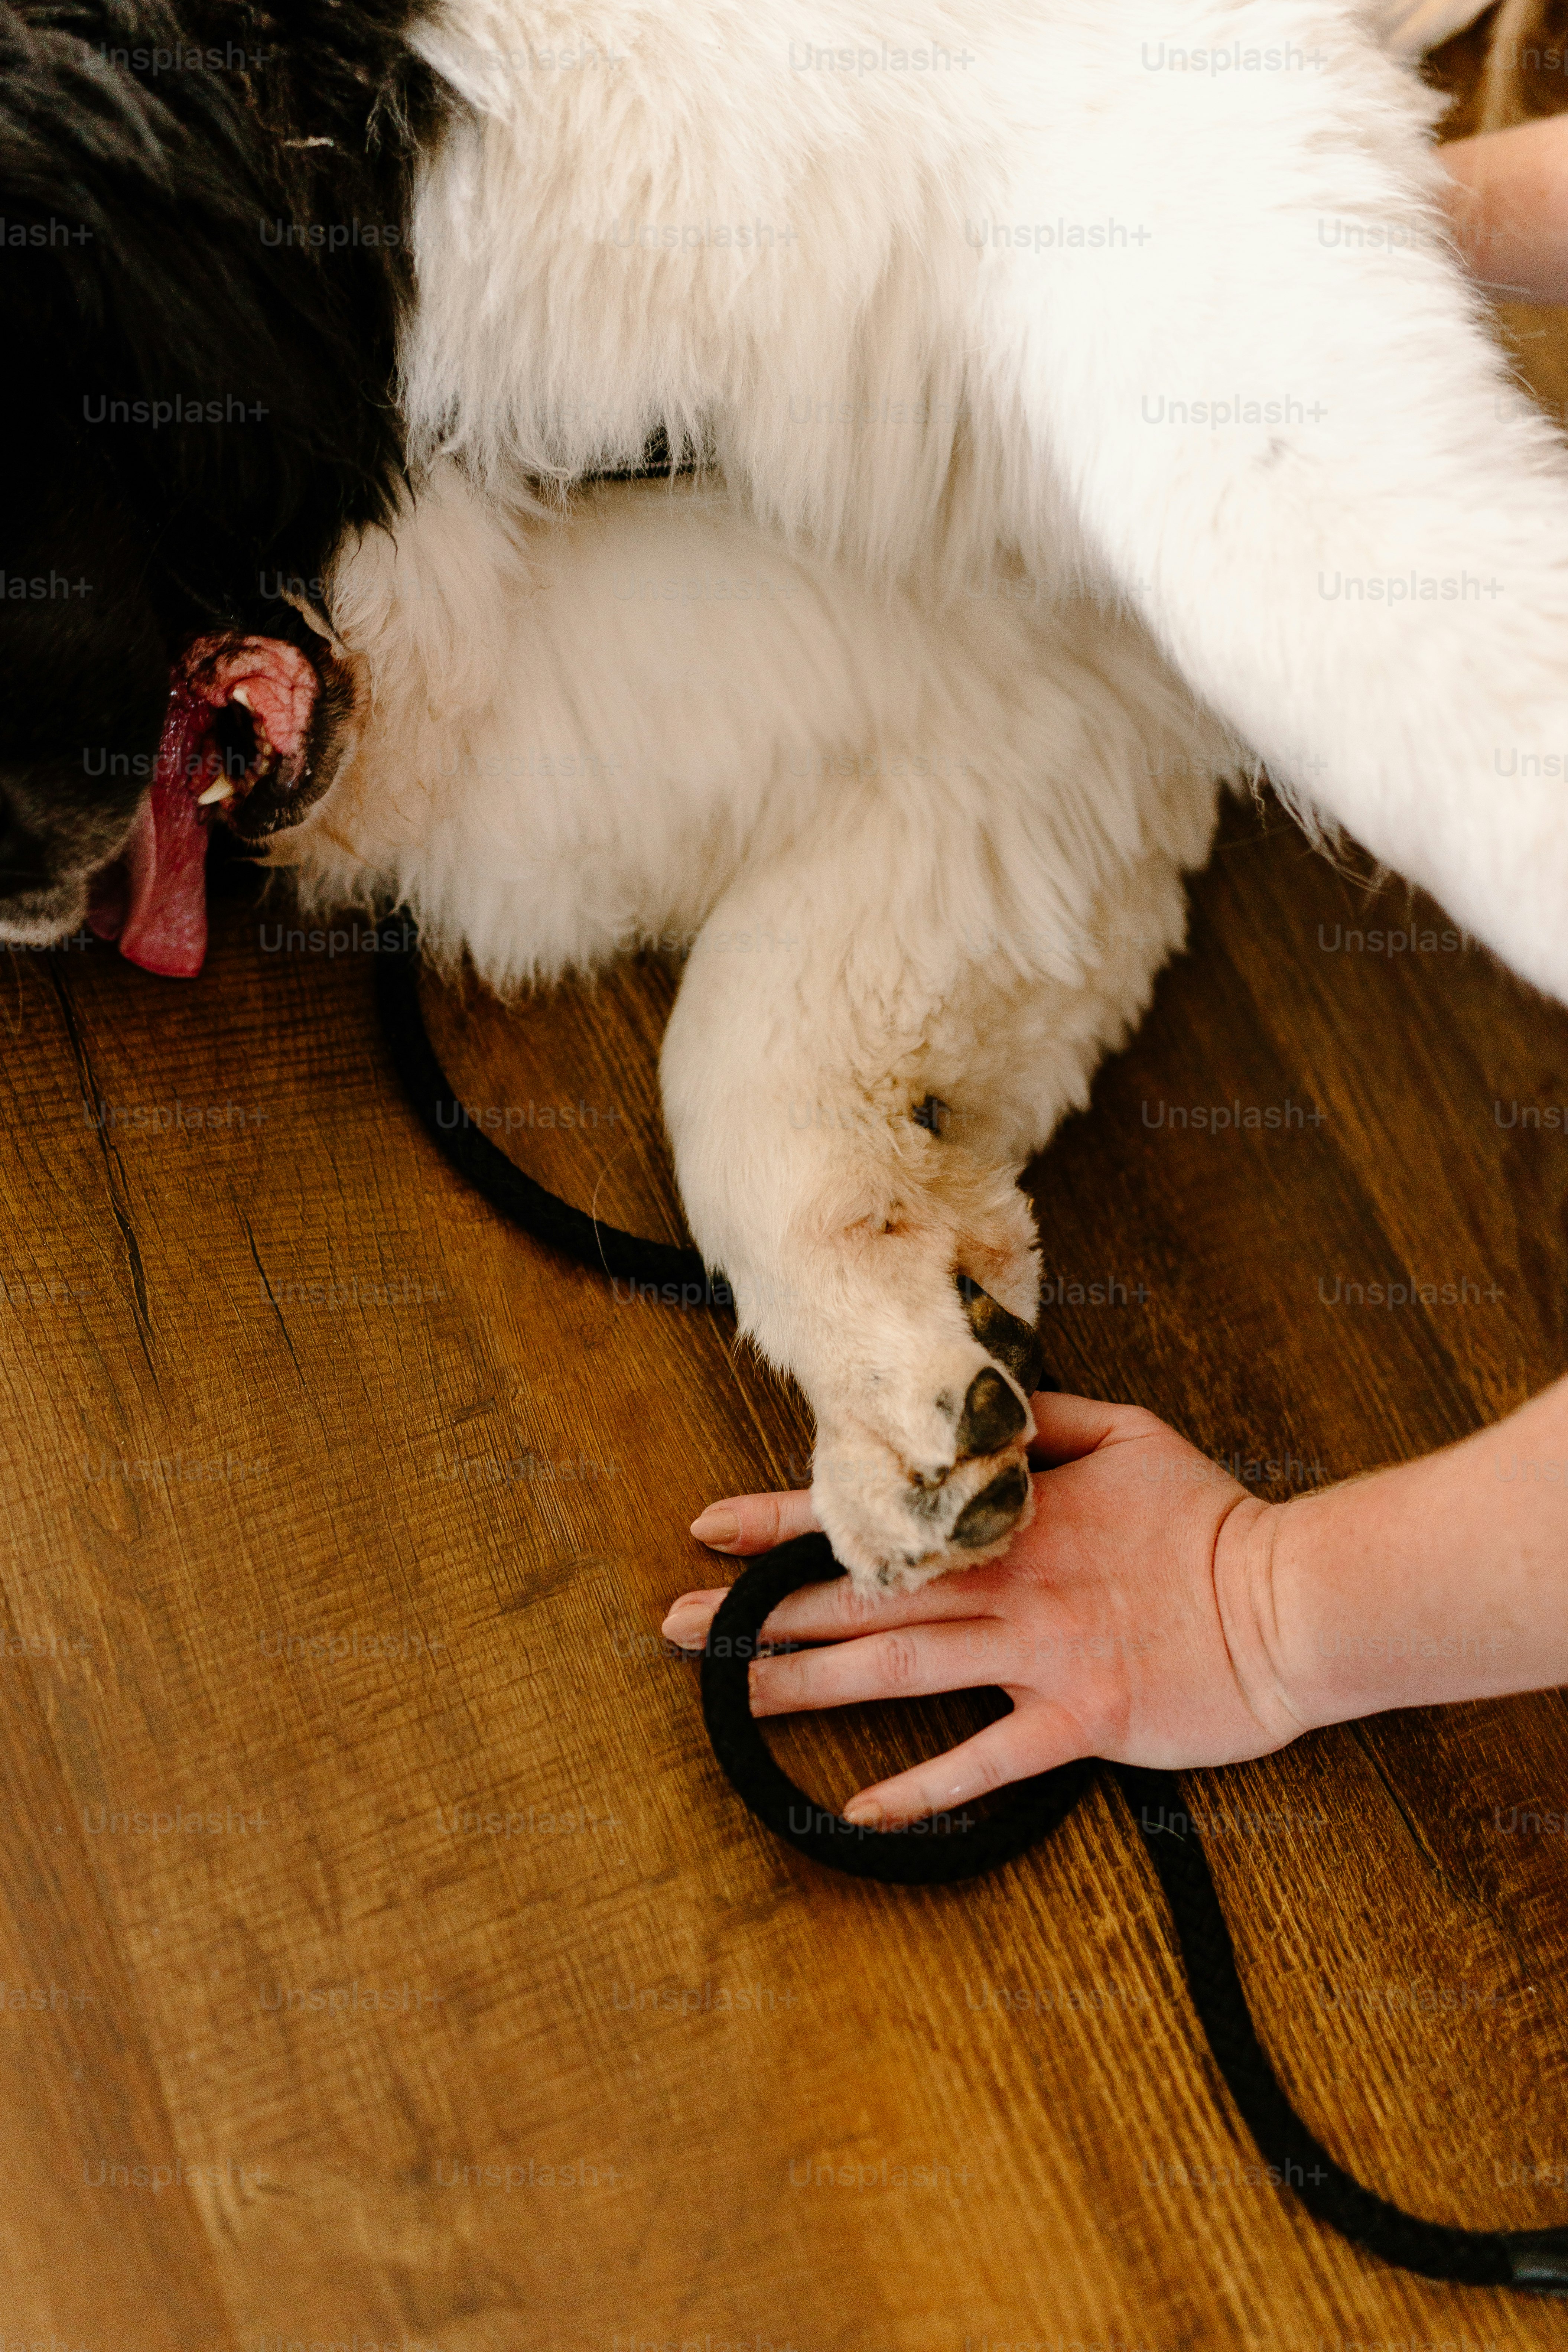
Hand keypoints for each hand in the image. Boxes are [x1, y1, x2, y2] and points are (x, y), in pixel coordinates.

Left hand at [663, 1393, 1308, 1827]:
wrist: (1291, 1601)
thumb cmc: (1211, 1516)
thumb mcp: (1128, 1434)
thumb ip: (1042, 1424)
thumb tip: (975, 1416)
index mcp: (1012, 1517)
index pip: (877, 1516)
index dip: (787, 1522)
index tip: (710, 1530)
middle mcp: (1008, 1585)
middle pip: (864, 1599)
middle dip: (764, 1615)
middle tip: (676, 1630)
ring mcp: (1039, 1655)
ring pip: (902, 1669)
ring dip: (810, 1687)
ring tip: (729, 1700)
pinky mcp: (1078, 1719)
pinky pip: (986, 1760)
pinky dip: (923, 1786)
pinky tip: (858, 1810)